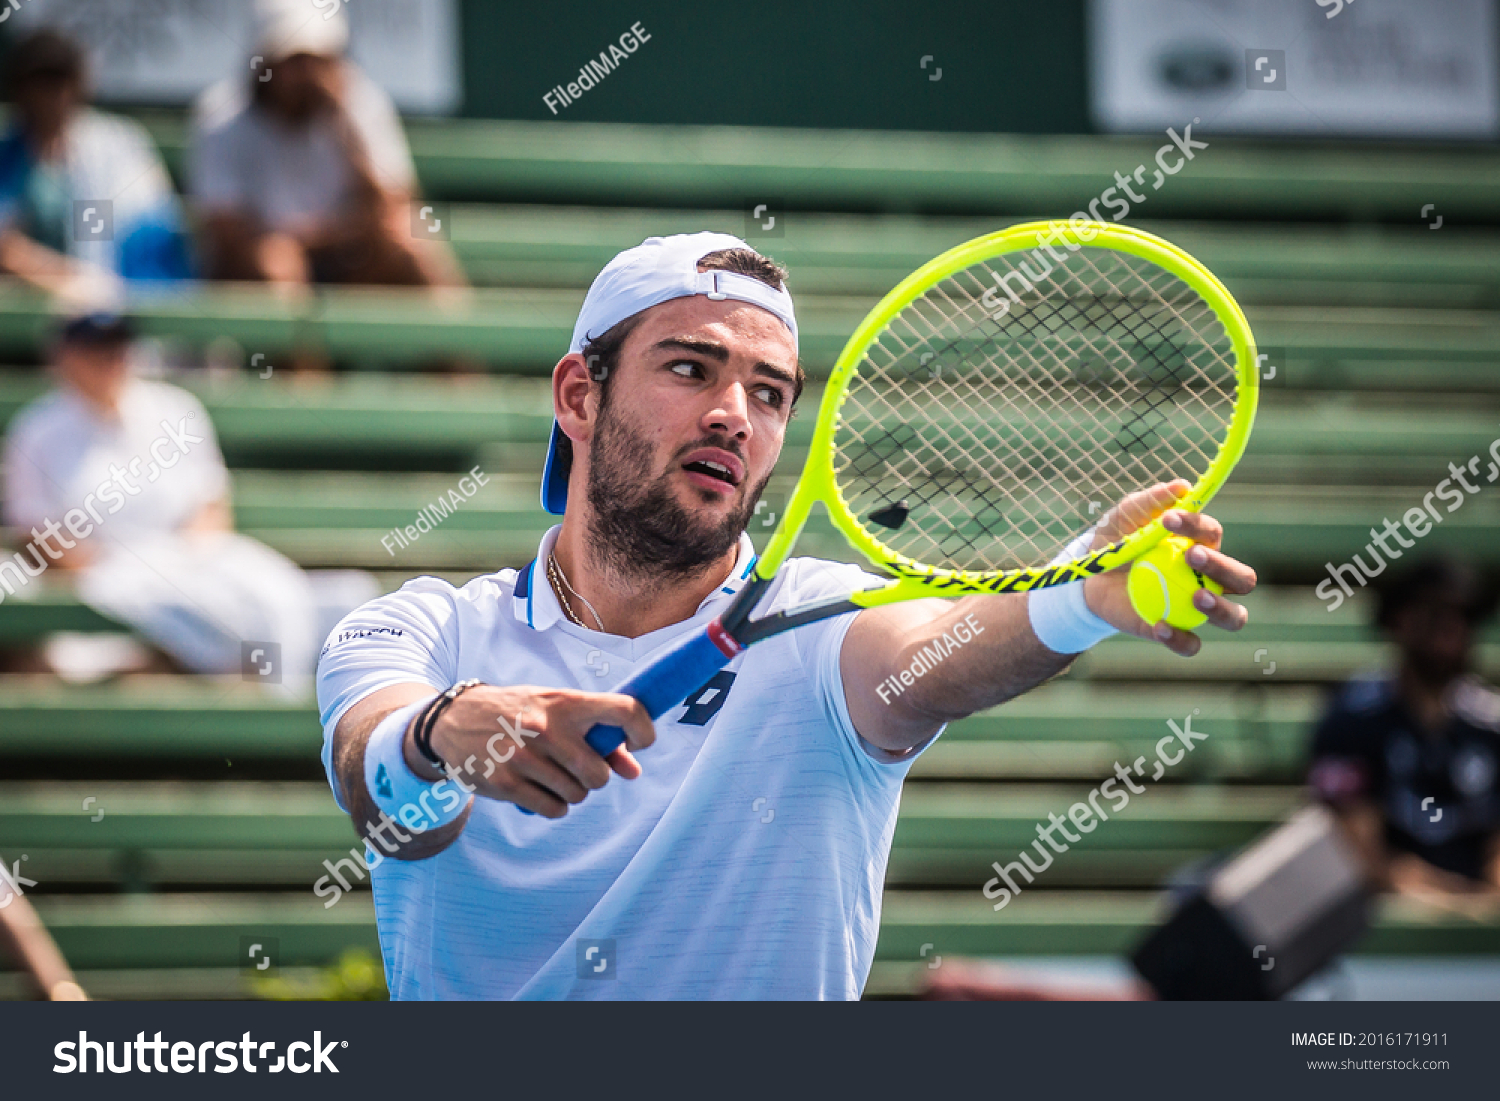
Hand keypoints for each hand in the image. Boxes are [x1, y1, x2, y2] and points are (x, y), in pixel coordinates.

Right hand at [405, 684, 654, 817]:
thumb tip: (633, 772)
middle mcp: (547, 728)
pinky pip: (553, 810)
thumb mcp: (556, 710)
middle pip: (599, 775)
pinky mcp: (506, 783)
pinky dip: (553, 806)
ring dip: (572, 793)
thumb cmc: (519, 712)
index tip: (636, 743)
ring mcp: (525, 757)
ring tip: (552, 775)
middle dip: (595, 778)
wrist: (455, 719)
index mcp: (566, 702)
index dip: (643, 731)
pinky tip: (539, 789)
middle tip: (579, 768)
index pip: (625, 712)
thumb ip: (598, 736)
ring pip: (577, 796)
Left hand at [1081, 479, 1256, 656]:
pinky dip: (1180, 638)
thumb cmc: (1117, 541)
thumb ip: (1151, 501)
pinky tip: (1159, 624)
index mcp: (1202, 545)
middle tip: (1192, 555)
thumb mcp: (1126, 516)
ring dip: (1221, 608)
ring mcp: (1196, 609)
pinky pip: (1191, 644)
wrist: (1088, 579)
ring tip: (1197, 597)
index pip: (1213, 534)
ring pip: (1233, 616)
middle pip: (1241, 578)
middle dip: (1223, 567)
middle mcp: (1209, 579)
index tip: (1167, 519)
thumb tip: (1182, 486)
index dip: (1196, 525)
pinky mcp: (1176, 632)